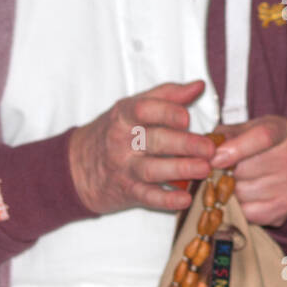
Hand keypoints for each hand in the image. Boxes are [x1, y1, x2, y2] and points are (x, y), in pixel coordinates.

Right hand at [68, 81, 215, 214]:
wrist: (76, 167)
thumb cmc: (115, 132)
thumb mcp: (133, 107)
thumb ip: (168, 95)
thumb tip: (199, 85)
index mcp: (125, 115)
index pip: (144, 110)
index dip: (167, 112)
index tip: (187, 117)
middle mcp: (122, 141)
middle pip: (154, 141)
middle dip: (184, 144)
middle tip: (209, 148)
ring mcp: (124, 168)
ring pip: (152, 169)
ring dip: (180, 169)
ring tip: (204, 168)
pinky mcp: (127, 192)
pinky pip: (147, 197)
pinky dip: (166, 200)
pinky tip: (186, 199)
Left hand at [209, 115, 286, 227]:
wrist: (285, 163)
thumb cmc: (258, 144)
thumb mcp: (243, 130)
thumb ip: (224, 136)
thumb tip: (207, 154)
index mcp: (281, 130)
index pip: (262, 137)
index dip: (235, 149)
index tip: (214, 159)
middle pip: (245, 170)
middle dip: (227, 173)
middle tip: (227, 171)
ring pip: (243, 193)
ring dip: (232, 191)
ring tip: (238, 183)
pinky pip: (250, 212)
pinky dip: (241, 207)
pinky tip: (247, 196)